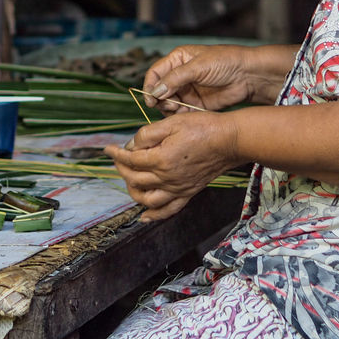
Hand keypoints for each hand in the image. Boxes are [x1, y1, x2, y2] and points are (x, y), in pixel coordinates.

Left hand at [104, 112, 240, 221]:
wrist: (230, 140)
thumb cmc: (203, 127)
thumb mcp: (171, 122)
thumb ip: (147, 134)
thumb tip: (131, 145)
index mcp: (161, 160)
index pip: (130, 160)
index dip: (116, 154)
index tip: (108, 149)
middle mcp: (168, 178)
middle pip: (135, 179)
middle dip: (122, 169)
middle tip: (119, 158)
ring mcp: (178, 188)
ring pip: (147, 199)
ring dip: (133, 191)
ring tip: (129, 180)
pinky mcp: (188, 193)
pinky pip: (168, 210)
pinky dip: (154, 215)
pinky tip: (145, 216)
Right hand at [143, 44, 292, 114]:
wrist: (249, 76)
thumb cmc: (226, 62)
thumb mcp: (198, 66)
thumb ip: (175, 79)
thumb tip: (156, 91)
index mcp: (177, 60)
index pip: (155, 73)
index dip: (150, 85)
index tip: (150, 98)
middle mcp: (180, 75)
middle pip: (159, 90)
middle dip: (160, 99)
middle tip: (168, 104)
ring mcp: (187, 90)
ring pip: (168, 102)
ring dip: (169, 108)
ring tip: (178, 108)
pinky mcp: (196, 103)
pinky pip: (181, 111)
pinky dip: (180, 114)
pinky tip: (186, 113)